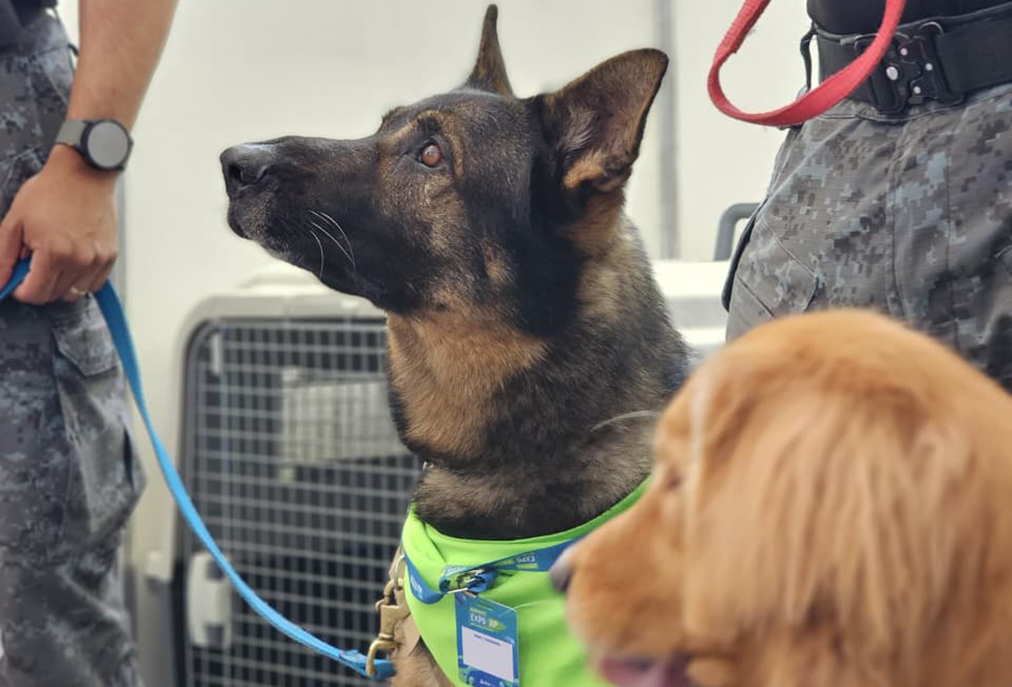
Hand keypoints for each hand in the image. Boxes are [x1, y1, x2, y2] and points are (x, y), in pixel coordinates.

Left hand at [0, 144, 118, 303]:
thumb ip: (3, 257)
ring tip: (55, 259)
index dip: (21, 290)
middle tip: (34, 261)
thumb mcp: (15, 221)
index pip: (35, 294)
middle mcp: (80, 260)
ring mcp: (97, 259)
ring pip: (75, 293)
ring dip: (61, 283)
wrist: (84, 173)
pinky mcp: (110, 255)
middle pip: (54, 295)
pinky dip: (81, 278)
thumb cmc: (51, 191)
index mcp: (54, 253)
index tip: (18, 280)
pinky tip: (72, 260)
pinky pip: (94, 283)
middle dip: (39, 284)